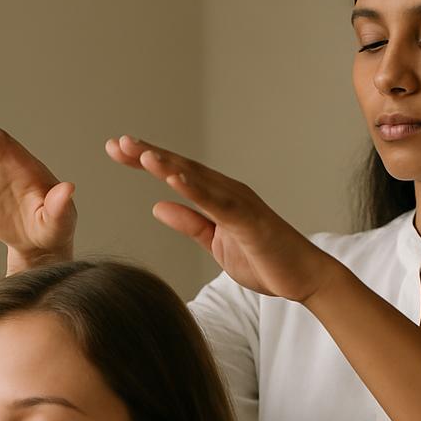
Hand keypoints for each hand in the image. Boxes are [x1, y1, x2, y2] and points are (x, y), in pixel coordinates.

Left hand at [104, 135, 336, 302]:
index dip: (146, 162)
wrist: (304, 278)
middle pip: (181, 168)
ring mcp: (239, 203)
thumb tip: (158, 207)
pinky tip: (174, 178)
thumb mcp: (216, 243)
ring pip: (198, 178)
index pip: (176, 173)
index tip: (117, 152)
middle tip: (117, 142)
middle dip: (148, 154)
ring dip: (168, 164)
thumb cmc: (265, 260)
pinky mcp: (249, 220)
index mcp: (217, 198)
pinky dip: (196, 188)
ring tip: (140, 153)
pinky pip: (218, 203)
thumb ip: (190, 224)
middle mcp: (227, 192)